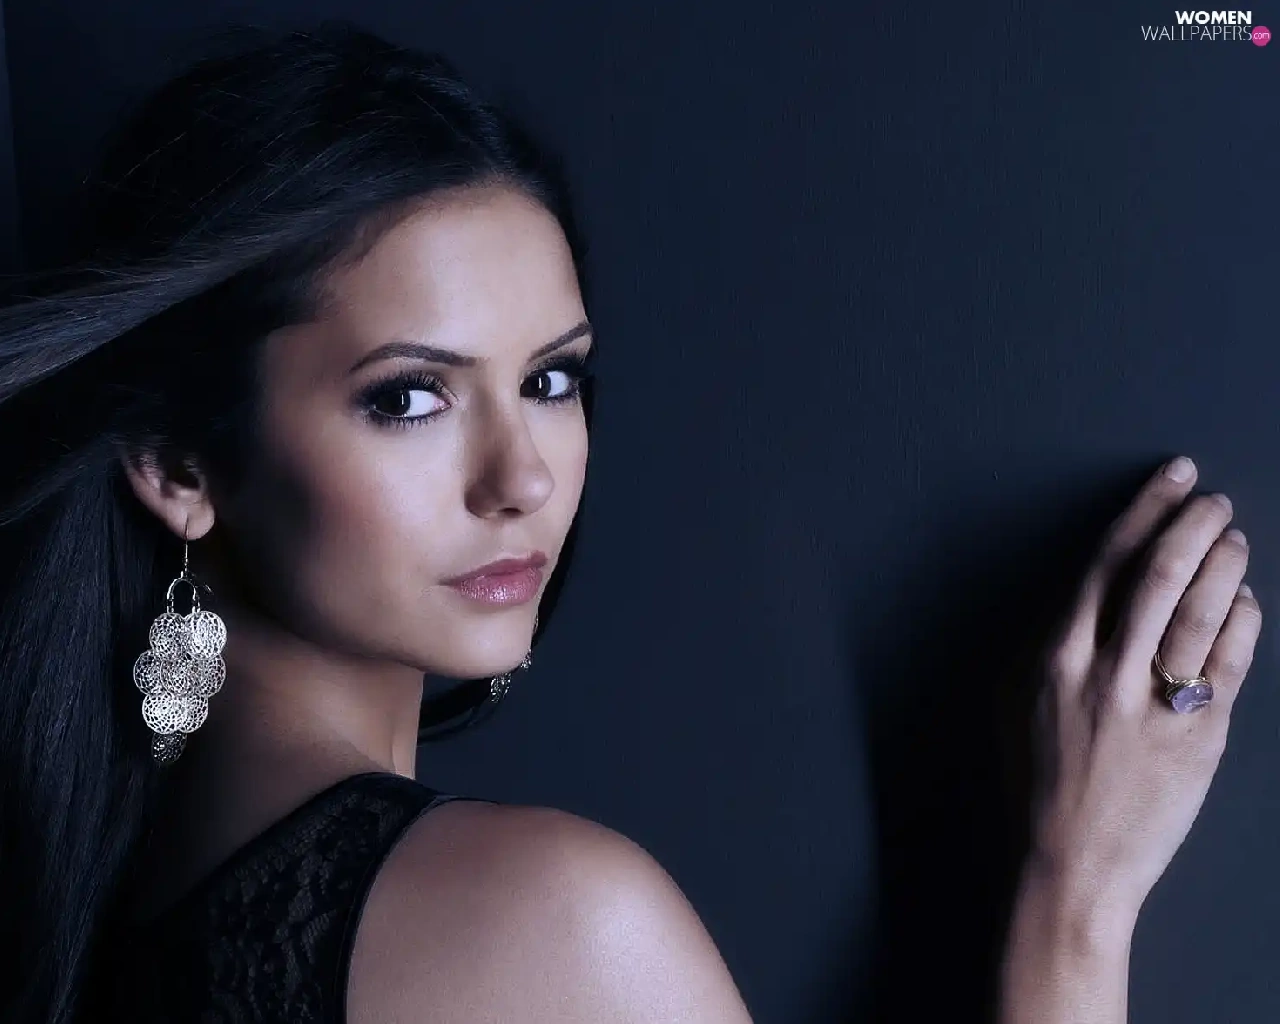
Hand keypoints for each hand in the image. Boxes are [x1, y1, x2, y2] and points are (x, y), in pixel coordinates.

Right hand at [1028, 456, 1261, 927]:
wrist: (1073, 863)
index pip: (1107, 563)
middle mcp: (1107, 672)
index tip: (1172, 478)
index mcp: (1057, 658)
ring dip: (1225, 562)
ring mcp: (1158, 704)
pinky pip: (1233, 660)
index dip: (1145, 511)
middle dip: (1193, 523)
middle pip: (1161, 574)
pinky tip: (1245, 599)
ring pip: (1203, 610)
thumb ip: (1051, 645)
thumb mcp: (1017, 702)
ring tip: (1235, 537)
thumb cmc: (1038, 782)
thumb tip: (1091, 594)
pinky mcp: (1202, 735)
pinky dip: (1243, 619)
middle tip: (1213, 499)